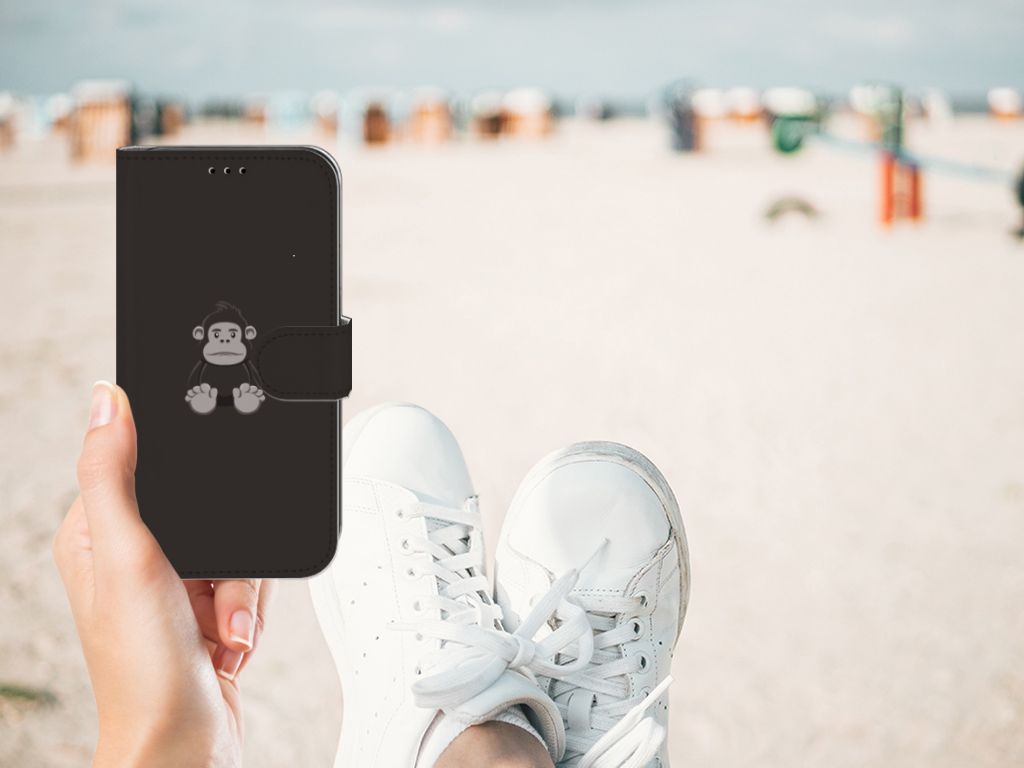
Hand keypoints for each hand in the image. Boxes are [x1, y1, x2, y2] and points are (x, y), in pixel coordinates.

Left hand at [53, 382, 272, 767]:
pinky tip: (230, 640)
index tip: (200, 505)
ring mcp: (174, 585)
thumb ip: (112, 474)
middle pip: (209, 508)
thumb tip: (106, 399)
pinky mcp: (208, 609)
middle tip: (212, 592)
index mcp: (96, 534)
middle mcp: (134, 556)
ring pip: (238, 544)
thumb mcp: (127, 556)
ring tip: (222, 628)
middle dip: (228, 555)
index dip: (183, 477)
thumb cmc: (143, 668)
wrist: (185, 745)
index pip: (144, 467)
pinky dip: (250, 611)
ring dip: (242, 591)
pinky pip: (251, 580)